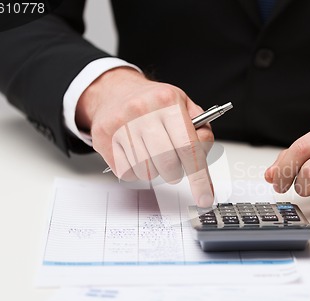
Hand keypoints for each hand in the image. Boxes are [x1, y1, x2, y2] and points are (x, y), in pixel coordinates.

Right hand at [76, 67, 213, 206]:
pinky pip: (128, 173)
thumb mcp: (184, 106)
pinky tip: (135, 153)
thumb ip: (201, 133)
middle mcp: (143, 112)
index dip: (199, 178)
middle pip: (168, 164)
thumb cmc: (154, 103)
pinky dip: (136, 171)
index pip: (188, 147)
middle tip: (173, 164)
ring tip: (152, 153)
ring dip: (155, 171)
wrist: (115, 92)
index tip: (204, 198)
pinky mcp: (104, 140)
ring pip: (147, 172)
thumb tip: (205, 165)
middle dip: (175, 172)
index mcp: (168, 102)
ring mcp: (121, 126)